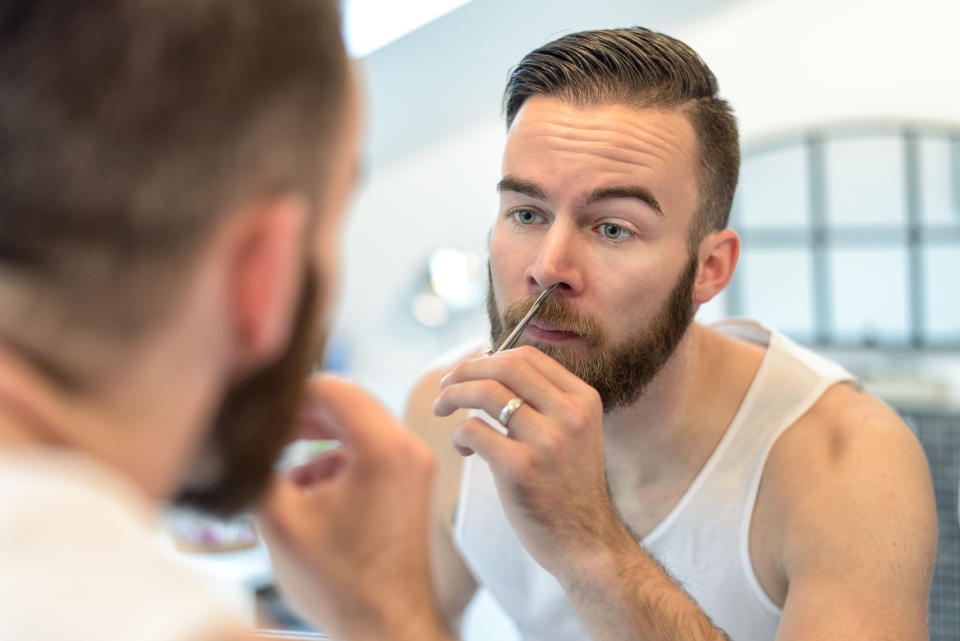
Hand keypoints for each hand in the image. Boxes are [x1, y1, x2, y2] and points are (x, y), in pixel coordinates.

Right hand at [256, 374, 450, 640]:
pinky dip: (335, 457)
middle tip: (264, 434)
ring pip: (357, 424)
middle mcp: (408, 448)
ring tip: (278, 459)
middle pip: (347, 402)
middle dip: (301, 415)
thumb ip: (257, 468)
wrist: (389, 627)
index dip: (288, 396)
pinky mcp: (410, 483)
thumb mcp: (282, 521)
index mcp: (384, 449)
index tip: (258, 416)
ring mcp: (413, 466)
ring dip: (316, 436)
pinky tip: (304, 486)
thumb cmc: (341, 584)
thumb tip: (236, 437)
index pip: (332, 387)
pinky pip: (369, 450)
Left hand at [432, 347, 628, 584]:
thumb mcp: (573, 433)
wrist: (585, 542)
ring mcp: (547, 441)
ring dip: (454, 395)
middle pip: (506, 367)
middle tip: (445, 385)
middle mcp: (570, 415)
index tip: (469, 372)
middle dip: (466, 369)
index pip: (529, 357)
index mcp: (583, 400)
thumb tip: (490, 365)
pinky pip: (474, 430)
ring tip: (441, 409)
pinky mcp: (520, 468)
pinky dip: (459, 434)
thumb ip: (544, 401)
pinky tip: (464, 450)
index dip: (490, 358)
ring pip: (486, 393)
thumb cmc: (567, 485)